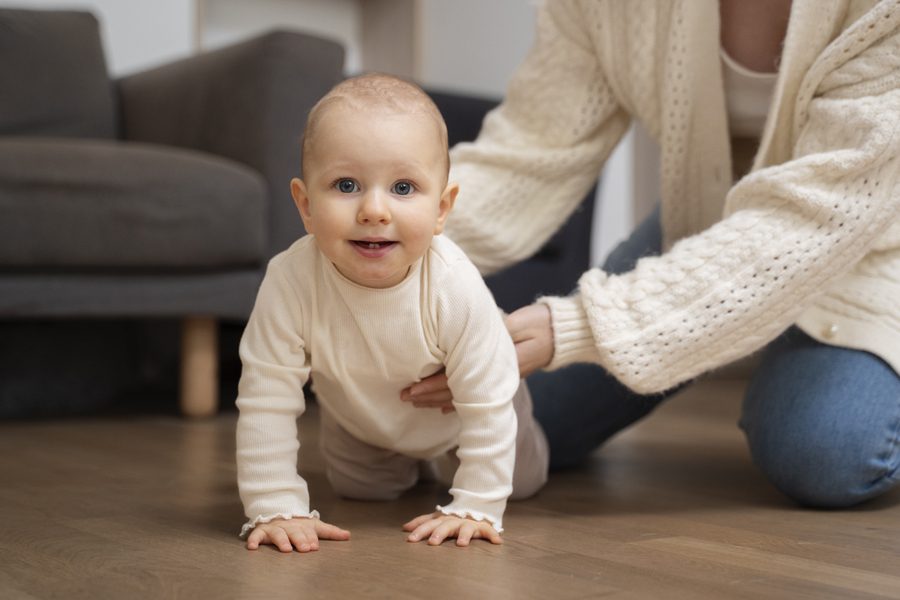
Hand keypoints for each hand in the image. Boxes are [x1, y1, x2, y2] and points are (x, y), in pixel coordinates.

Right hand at [246, 516, 349, 552]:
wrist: (277, 510)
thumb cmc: (299, 524)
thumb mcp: (315, 526)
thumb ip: (331, 532)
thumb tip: (348, 535)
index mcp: (303, 525)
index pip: (308, 532)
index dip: (311, 538)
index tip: (315, 546)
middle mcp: (289, 526)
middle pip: (295, 533)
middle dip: (300, 540)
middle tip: (305, 548)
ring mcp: (275, 528)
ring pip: (278, 534)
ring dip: (282, 541)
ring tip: (286, 549)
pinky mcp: (262, 531)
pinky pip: (256, 535)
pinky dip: (254, 540)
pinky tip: (252, 547)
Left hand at [400, 303, 554, 411]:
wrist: (560, 332)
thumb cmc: (538, 323)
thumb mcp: (517, 324)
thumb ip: (493, 333)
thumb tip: (461, 339)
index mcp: (497, 366)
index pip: (457, 379)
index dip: (433, 385)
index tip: (413, 388)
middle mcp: (495, 378)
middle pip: (455, 391)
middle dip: (429, 396)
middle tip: (405, 396)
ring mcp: (497, 380)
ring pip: (462, 395)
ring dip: (437, 400)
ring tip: (416, 401)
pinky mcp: (498, 378)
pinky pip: (473, 394)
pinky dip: (455, 401)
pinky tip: (442, 409)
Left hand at [403, 512, 501, 546]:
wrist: (476, 506)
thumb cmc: (453, 517)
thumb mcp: (438, 518)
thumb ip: (423, 522)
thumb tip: (404, 528)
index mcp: (443, 519)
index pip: (429, 523)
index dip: (420, 529)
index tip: (410, 538)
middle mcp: (455, 520)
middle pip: (445, 526)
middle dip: (439, 533)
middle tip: (432, 543)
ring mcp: (469, 523)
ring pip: (465, 528)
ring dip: (464, 535)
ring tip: (461, 544)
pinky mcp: (483, 526)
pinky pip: (488, 530)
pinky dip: (492, 535)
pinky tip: (497, 541)